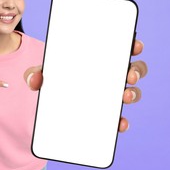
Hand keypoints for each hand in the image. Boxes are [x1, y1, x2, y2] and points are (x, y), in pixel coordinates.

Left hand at [24, 39, 147, 132]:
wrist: (50, 107)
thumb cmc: (54, 81)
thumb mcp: (45, 74)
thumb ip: (36, 73)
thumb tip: (34, 79)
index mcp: (100, 61)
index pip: (121, 50)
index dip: (132, 46)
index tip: (135, 45)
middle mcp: (110, 77)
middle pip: (133, 70)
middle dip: (136, 71)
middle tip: (129, 74)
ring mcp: (111, 97)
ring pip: (132, 93)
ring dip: (133, 94)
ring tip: (124, 96)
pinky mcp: (107, 116)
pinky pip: (120, 119)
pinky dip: (122, 122)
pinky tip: (120, 124)